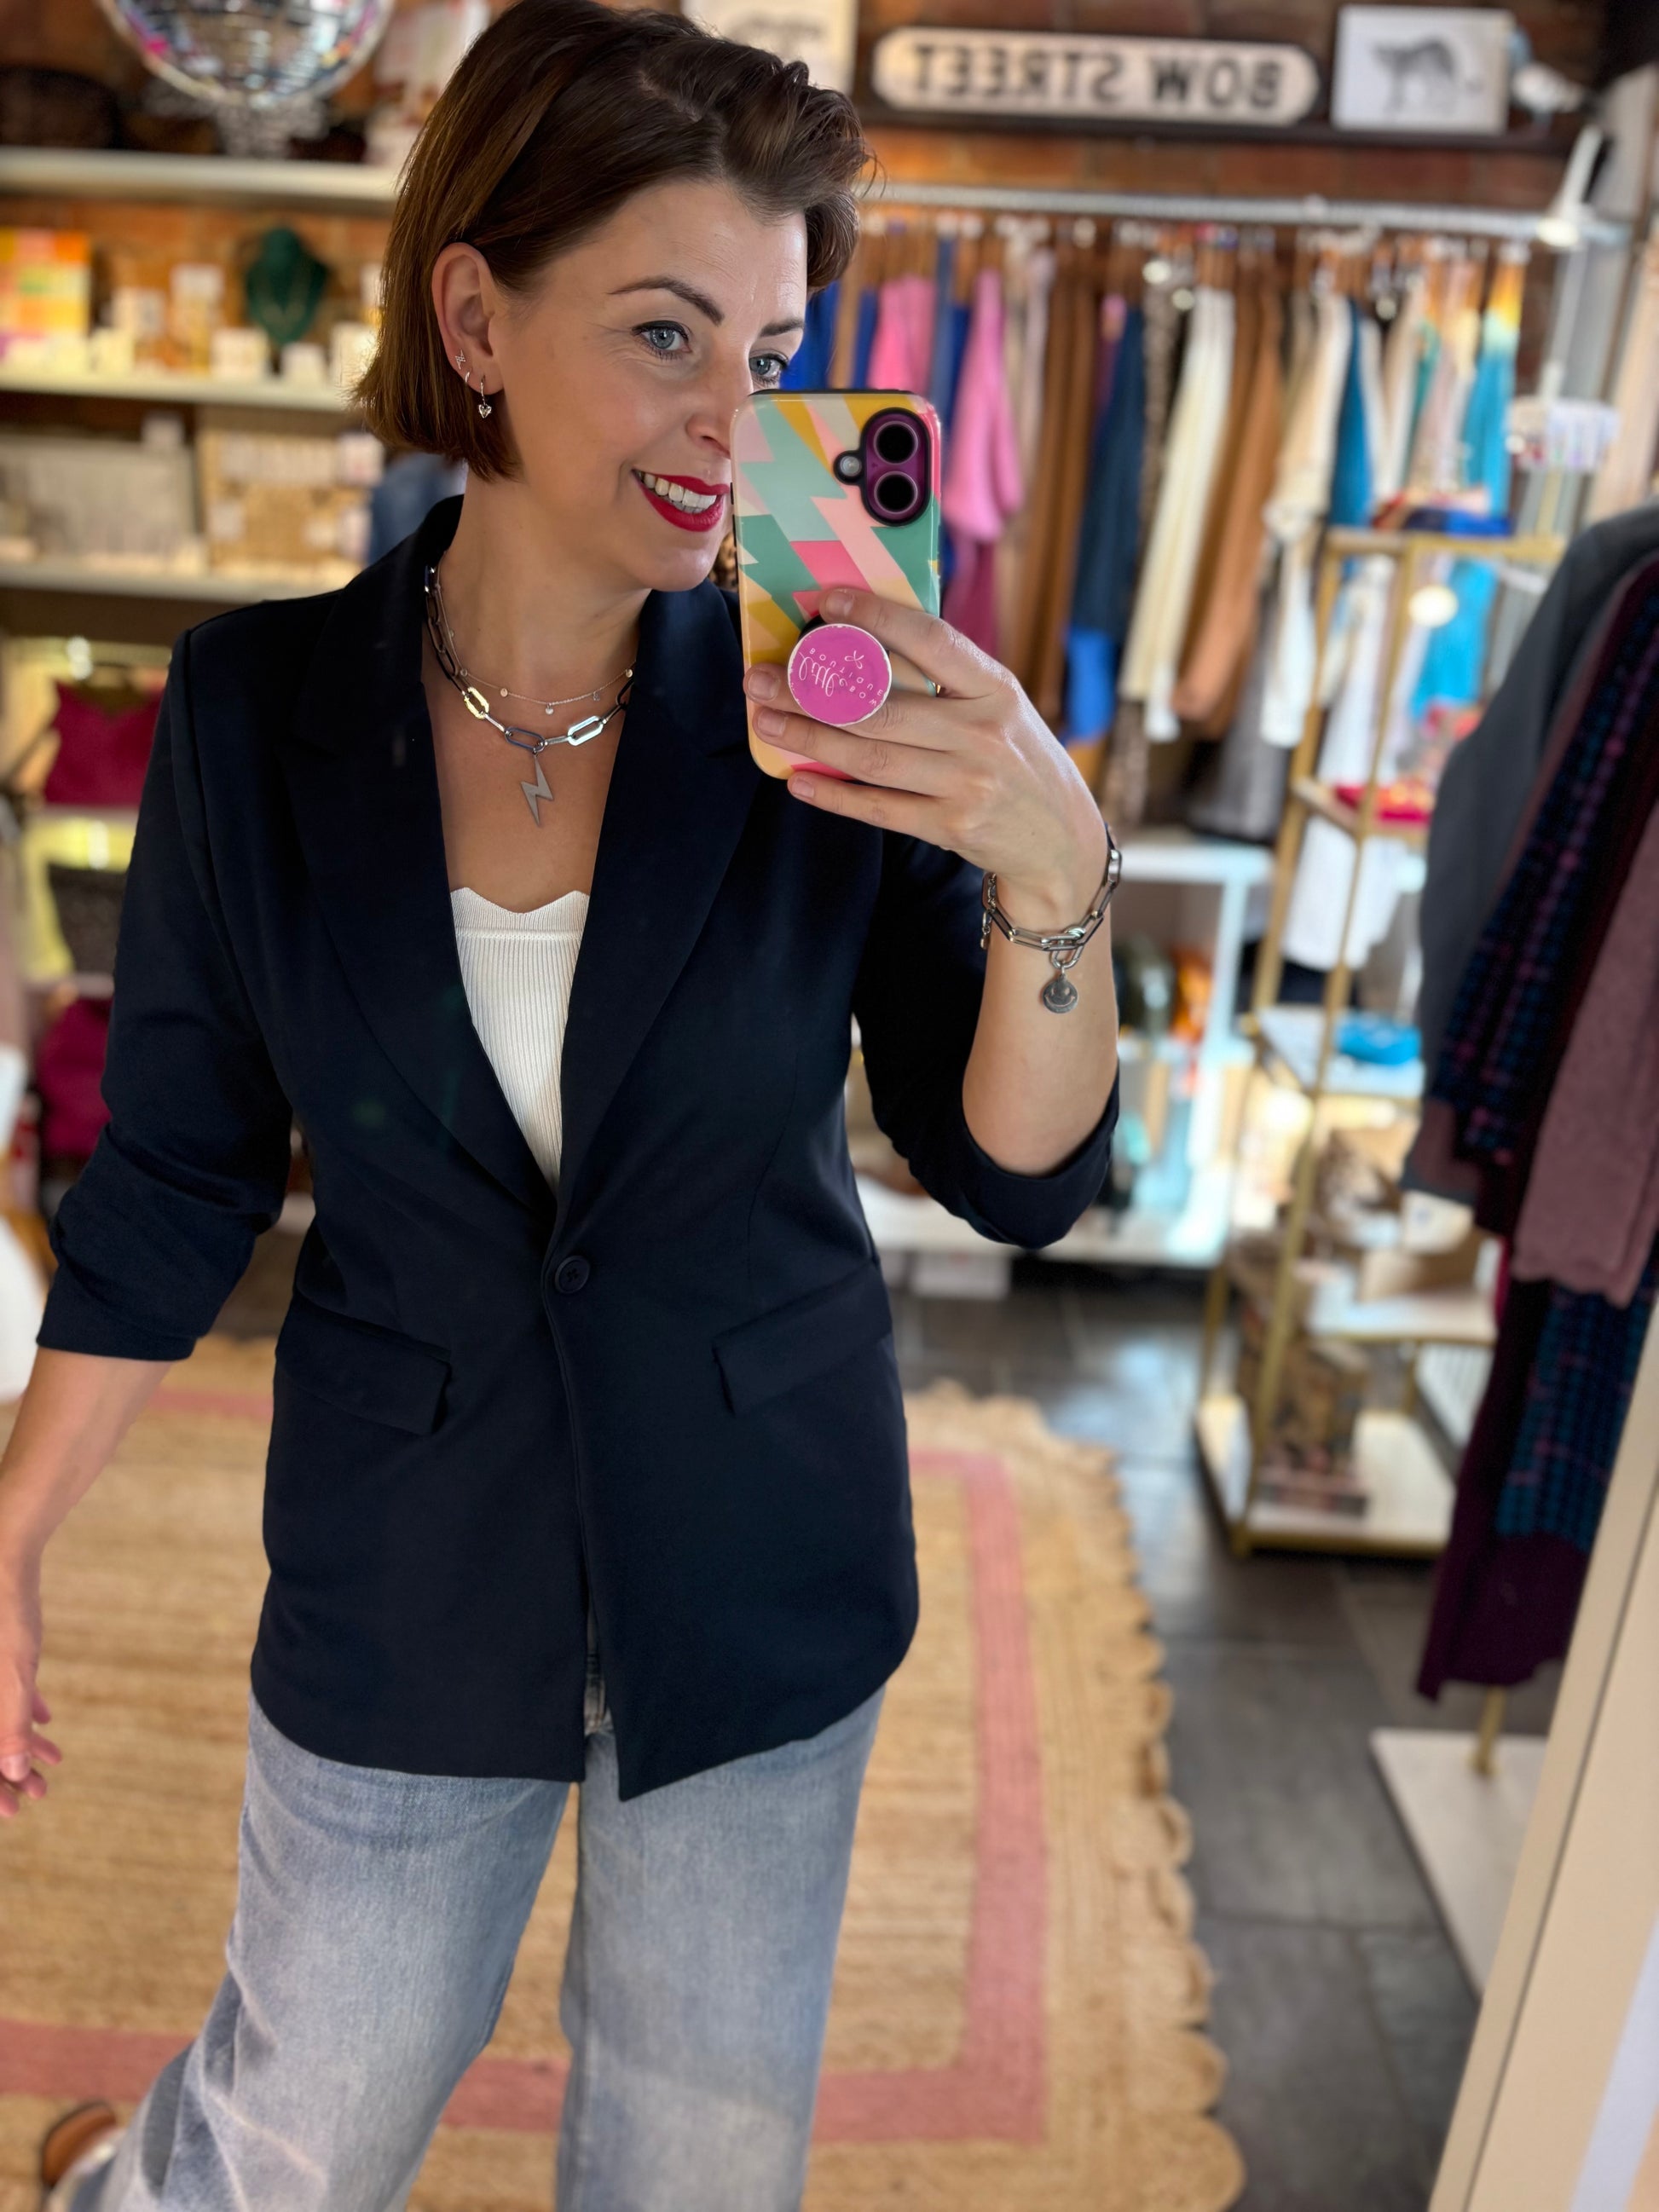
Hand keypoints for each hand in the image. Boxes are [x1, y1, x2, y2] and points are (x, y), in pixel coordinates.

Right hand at [0, 1551, 59, 1816]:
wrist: (6, 1555)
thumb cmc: (7, 1614)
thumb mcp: (14, 1675)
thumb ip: (10, 1725)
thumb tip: (14, 1775)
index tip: (12, 1814)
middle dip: (8, 1773)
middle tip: (40, 1795)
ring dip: (20, 1744)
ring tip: (53, 1765)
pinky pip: (1, 1692)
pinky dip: (22, 1709)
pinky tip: (48, 1724)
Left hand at [743, 587, 1108, 929]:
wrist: (1061, 839)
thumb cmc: (1018, 759)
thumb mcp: (1001, 707)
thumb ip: (948, 679)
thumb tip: (862, 644)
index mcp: (996, 689)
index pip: (929, 639)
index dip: (874, 617)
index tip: (825, 603)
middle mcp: (982, 733)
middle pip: (880, 706)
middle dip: (809, 691)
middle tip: (761, 680)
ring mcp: (967, 784)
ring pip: (870, 756)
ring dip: (808, 739)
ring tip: (767, 723)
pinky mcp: (951, 827)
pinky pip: (878, 807)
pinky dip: (833, 794)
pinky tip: (797, 779)